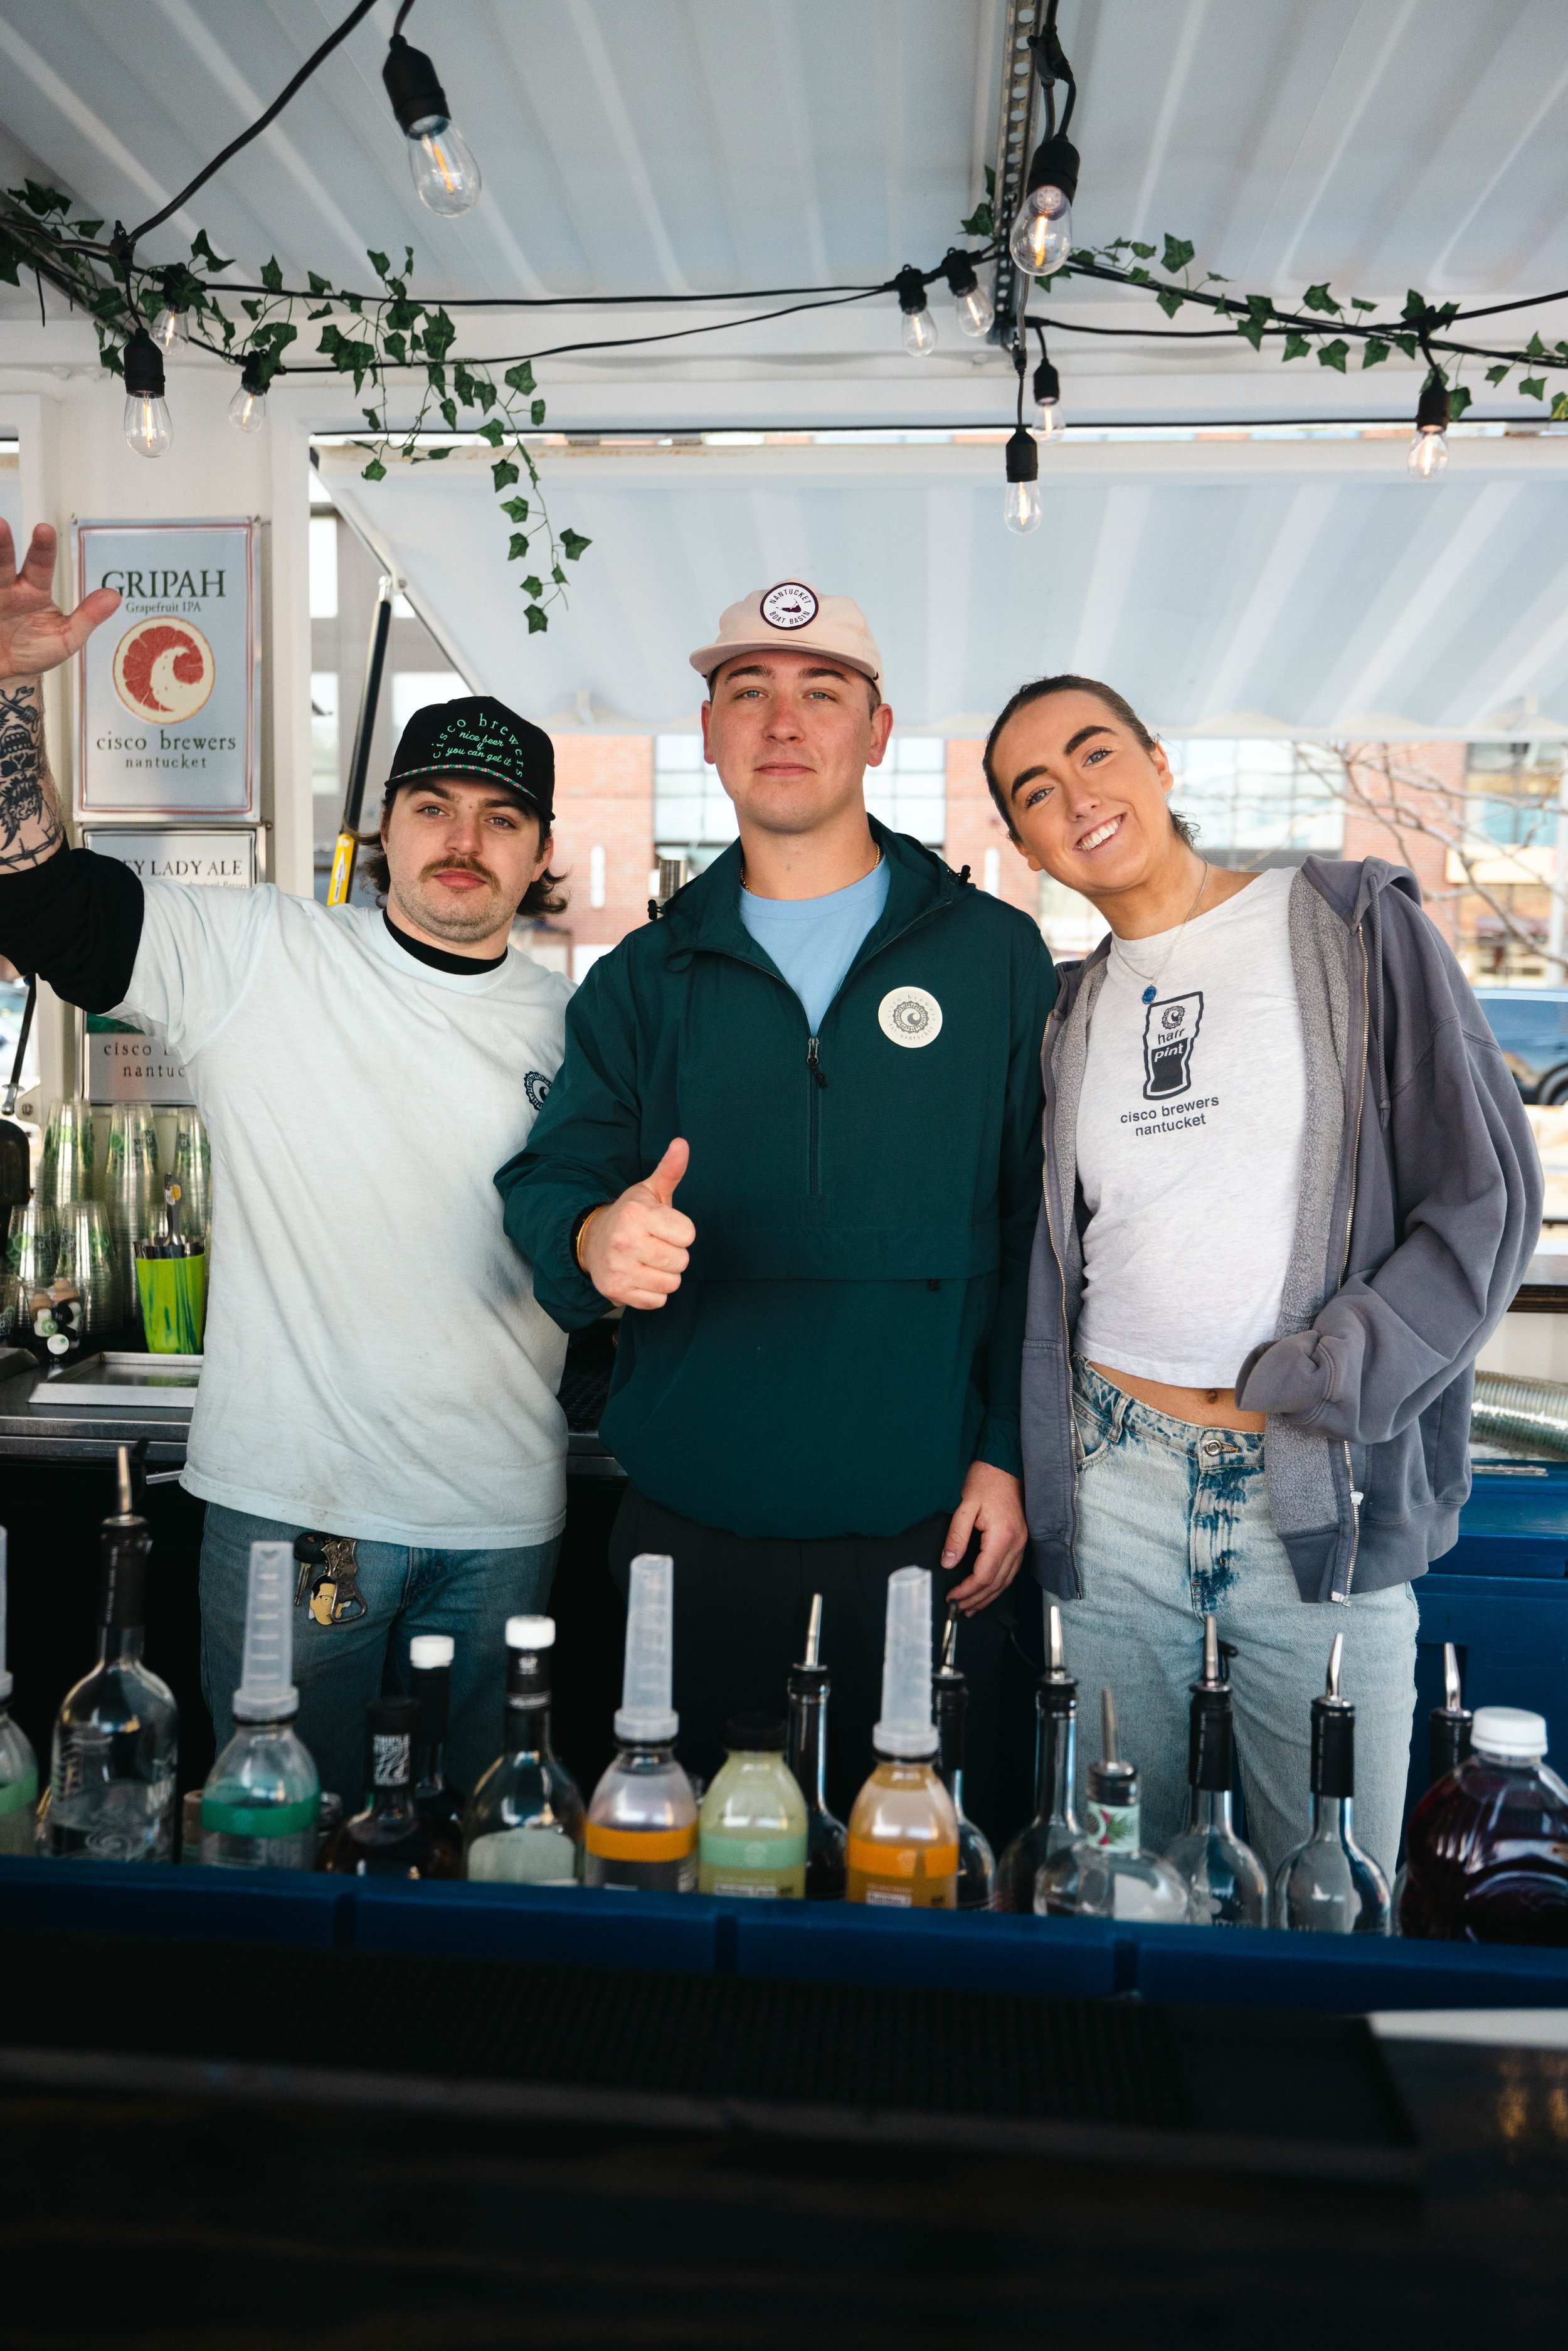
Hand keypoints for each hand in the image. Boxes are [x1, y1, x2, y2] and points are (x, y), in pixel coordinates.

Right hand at [0, 522, 120, 685]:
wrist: (5, 672)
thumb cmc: (35, 651)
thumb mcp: (66, 638)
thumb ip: (87, 617)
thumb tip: (115, 596)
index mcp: (33, 590)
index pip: (40, 566)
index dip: (43, 549)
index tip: (44, 529)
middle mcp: (7, 588)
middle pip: (4, 564)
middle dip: (2, 546)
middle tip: (0, 525)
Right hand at [580, 1137, 695, 1311]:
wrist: (590, 1242)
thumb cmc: (629, 1216)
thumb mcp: (649, 1191)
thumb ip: (670, 1170)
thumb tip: (682, 1144)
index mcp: (637, 1215)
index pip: (688, 1234)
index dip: (681, 1232)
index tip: (665, 1228)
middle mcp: (626, 1242)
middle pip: (681, 1261)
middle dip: (674, 1255)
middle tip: (656, 1246)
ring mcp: (620, 1269)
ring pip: (672, 1283)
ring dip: (665, 1275)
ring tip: (648, 1261)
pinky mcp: (617, 1292)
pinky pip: (658, 1301)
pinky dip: (653, 1292)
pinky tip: (640, 1276)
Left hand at [941, 1461, 1026, 1613]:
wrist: (1005, 1464)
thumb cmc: (985, 1480)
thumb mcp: (964, 1506)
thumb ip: (956, 1537)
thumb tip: (948, 1563)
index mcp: (1002, 1536)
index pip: (985, 1575)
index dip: (967, 1590)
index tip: (952, 1596)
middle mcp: (1016, 1543)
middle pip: (997, 1582)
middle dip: (977, 1599)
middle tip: (958, 1608)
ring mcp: (1021, 1542)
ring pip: (1006, 1580)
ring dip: (989, 1596)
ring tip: (971, 1607)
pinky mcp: (1021, 1540)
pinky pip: (1011, 1570)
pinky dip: (998, 1583)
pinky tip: (988, 1589)